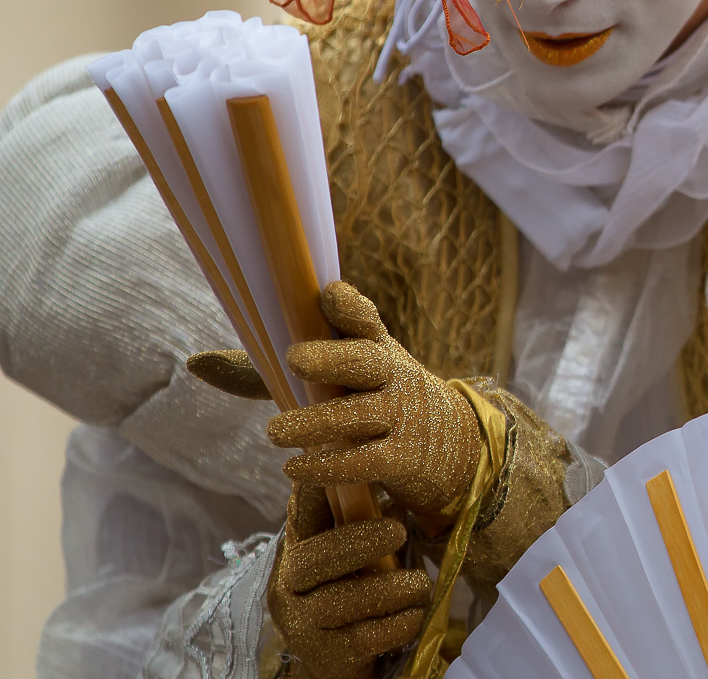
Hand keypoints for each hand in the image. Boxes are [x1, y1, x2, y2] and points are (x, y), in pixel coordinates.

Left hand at [263, 282, 481, 516]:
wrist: (455, 445)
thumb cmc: (373, 401)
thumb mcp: (338, 378)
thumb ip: (266, 373)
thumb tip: (194, 363)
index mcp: (376, 346)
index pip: (366, 320)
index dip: (349, 308)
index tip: (328, 295)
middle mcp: (393, 375)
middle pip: (367, 361)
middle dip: (333, 358)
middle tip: (295, 358)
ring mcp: (402, 416)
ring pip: (360, 416)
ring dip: (317, 423)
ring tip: (274, 433)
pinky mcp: (404, 459)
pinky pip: (366, 463)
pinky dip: (329, 467)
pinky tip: (293, 470)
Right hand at [268, 483, 429, 678]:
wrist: (338, 664)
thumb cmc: (354, 596)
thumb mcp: (355, 557)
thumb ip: (366, 522)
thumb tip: (393, 484)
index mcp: (296, 553)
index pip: (300, 516)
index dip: (314, 491)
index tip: (340, 470)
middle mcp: (288, 588)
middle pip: (313, 559)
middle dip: (357, 542)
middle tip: (399, 532)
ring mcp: (303, 625)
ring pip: (342, 601)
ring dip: (390, 588)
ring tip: (420, 583)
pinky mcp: (328, 657)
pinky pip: (366, 636)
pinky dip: (398, 623)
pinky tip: (415, 614)